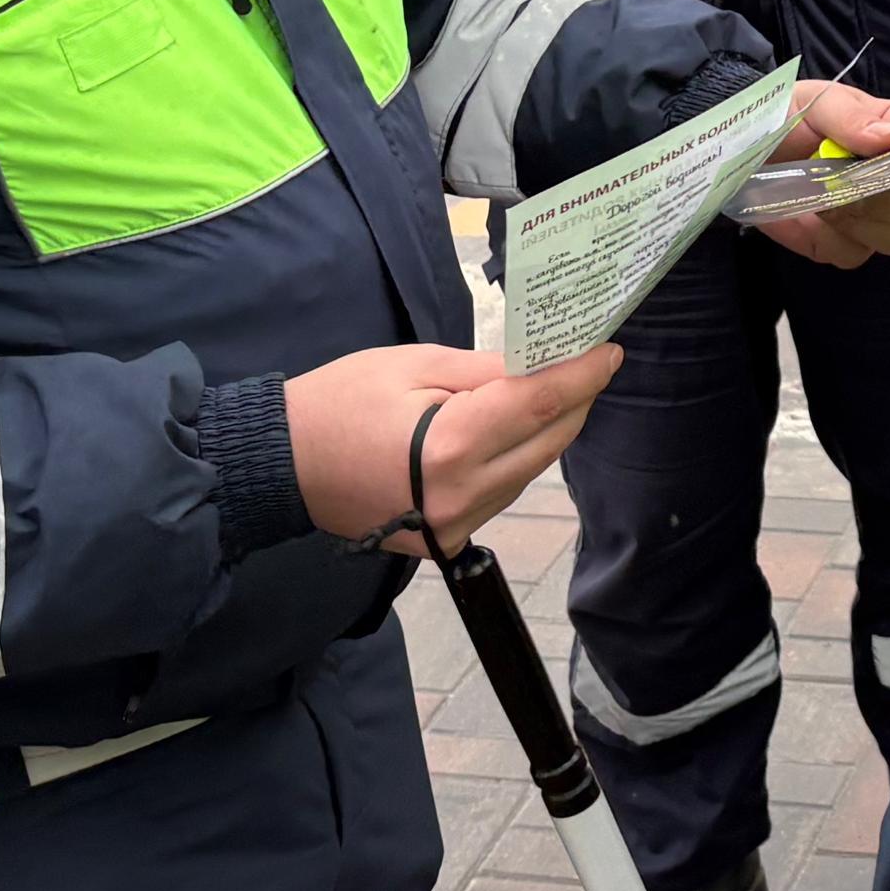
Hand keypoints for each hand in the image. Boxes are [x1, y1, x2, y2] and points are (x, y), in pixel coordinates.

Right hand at [284, 342, 615, 558]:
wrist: (280, 467)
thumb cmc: (338, 403)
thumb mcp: (412, 365)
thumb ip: (483, 371)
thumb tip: (538, 367)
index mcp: (451, 447)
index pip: (540, 405)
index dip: (582, 375)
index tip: (609, 351)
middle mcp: (462, 497)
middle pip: (547, 443)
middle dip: (574, 400)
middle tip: (586, 362)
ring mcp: (455, 527)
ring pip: (529, 471)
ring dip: (547, 431)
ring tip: (553, 389)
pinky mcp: (446, 540)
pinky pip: (501, 492)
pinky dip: (515, 458)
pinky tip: (512, 429)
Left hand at [755, 80, 889, 270]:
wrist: (738, 152)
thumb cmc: (781, 116)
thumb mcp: (812, 103)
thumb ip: (850, 118)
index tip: (874, 163)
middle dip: (883, 200)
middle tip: (840, 185)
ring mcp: (873, 215)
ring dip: (858, 223)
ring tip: (822, 200)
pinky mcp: (844, 243)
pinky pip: (855, 255)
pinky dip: (830, 241)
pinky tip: (812, 218)